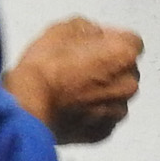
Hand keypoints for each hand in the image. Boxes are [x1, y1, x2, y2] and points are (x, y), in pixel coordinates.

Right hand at [5, 17, 143, 145]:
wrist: (28, 106)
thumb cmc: (45, 69)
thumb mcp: (63, 29)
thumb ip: (88, 28)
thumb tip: (93, 35)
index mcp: (122, 55)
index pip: (131, 41)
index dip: (112, 38)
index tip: (94, 41)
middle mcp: (127, 85)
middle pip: (126, 70)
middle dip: (109, 66)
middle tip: (81, 65)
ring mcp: (116, 112)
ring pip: (116, 95)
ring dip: (102, 90)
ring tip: (73, 88)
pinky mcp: (103, 132)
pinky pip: (104, 117)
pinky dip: (92, 111)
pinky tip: (71, 106)